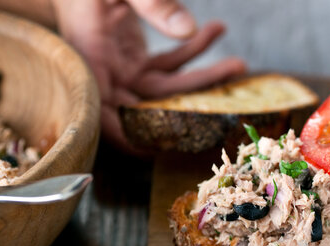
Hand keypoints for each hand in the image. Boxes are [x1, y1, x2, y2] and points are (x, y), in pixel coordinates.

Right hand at [52, 0, 245, 154]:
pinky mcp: (137, 63)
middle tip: (230, 84)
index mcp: (90, 63)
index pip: (107, 116)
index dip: (133, 136)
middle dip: (195, 98)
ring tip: (239, 64)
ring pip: (167, 87)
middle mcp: (107, 76)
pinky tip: (216, 30)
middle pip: (153, 102)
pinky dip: (193, 51)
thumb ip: (152, 4)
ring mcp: (123, 72)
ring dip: (204, 76)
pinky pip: (169, 64)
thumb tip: (188, 29)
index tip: (167, 146)